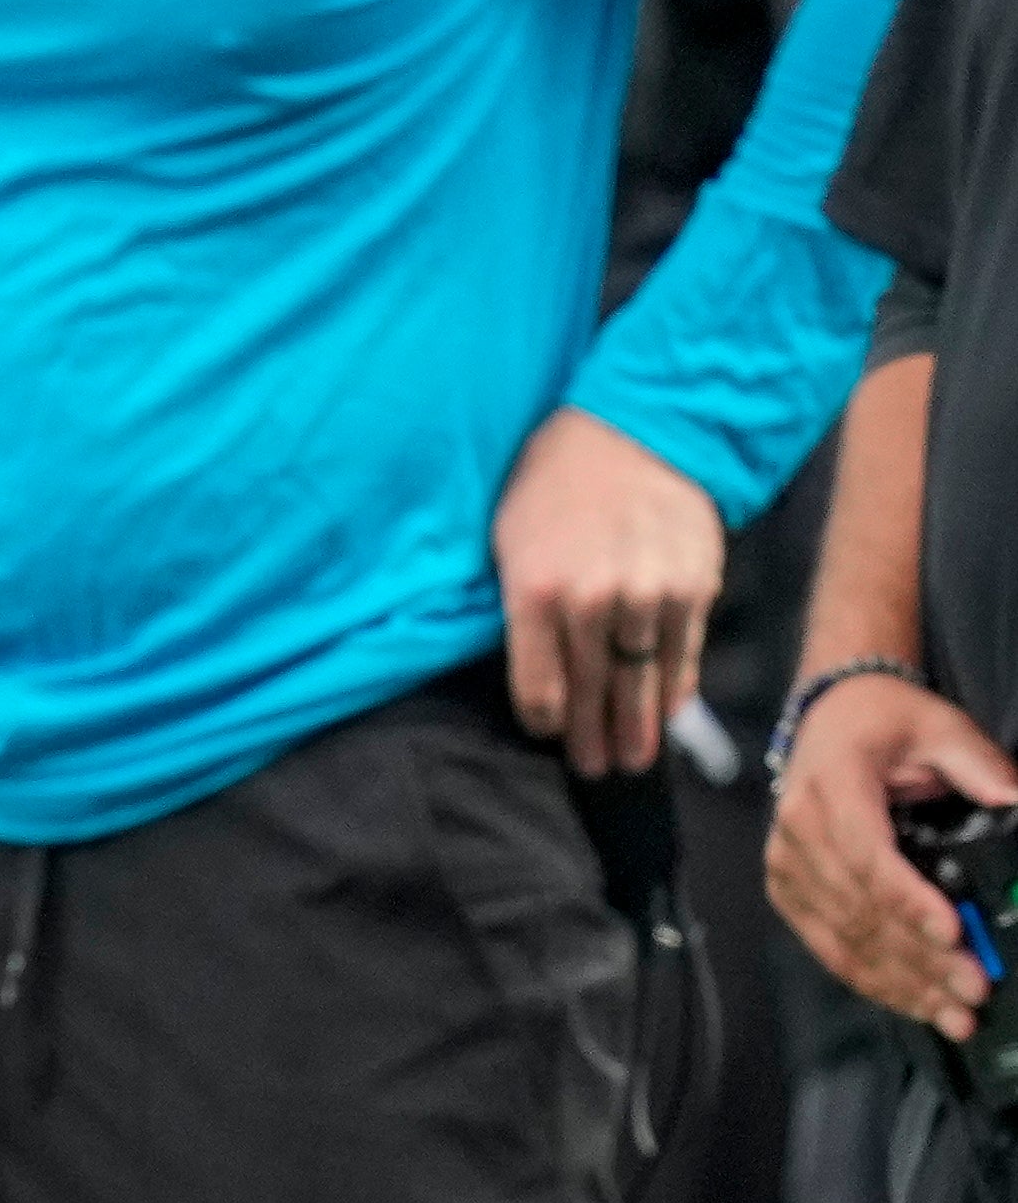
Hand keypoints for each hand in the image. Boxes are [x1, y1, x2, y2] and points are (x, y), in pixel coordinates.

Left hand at [494, 407, 722, 777]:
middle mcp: (591, 602)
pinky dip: (674, 691)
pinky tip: (668, 717)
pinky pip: (682, 657)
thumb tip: (534, 670)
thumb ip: (520, 607)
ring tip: (633, 762)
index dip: (544, 718)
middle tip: (593, 770)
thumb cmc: (553, 484)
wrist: (633, 432)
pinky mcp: (694, 591)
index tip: (548, 732)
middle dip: (590, 737)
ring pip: (640, 683)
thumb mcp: (509, 538)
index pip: (537, 684)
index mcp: (533, 591)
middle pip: (590, 692)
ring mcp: (647, 599)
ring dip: (638, 728)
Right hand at [769, 670, 1017, 1038]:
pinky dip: (871, 979)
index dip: (907, 899)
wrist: (829, 719)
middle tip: (973, 988)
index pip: (865, 852)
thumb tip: (1015, 802)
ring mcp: (786, 863)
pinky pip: (827, 945)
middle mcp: (796, 828)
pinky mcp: (788, 889)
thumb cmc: (885, 723)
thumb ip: (979, 764)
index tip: (952, 932)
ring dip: (901, 981)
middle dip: (919, 956)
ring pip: (843, 936)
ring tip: (954, 1014)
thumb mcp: (940, 725)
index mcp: (830, 784)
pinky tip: (914, 1002)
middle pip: (858, 906)